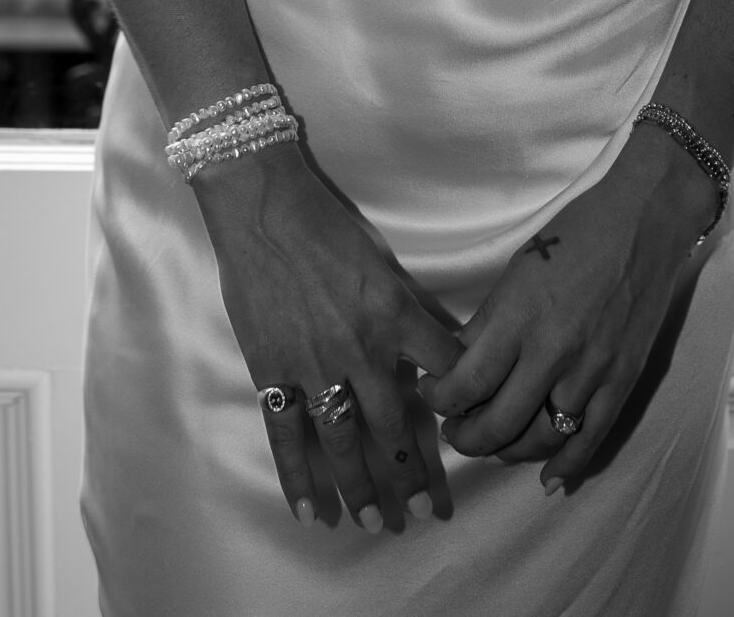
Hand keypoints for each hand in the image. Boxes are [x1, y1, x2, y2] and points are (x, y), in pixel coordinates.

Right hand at [193, 144, 462, 531]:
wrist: (264, 210)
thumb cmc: (329, 227)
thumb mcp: (384, 265)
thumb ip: (407, 311)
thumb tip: (431, 347)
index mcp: (397, 318)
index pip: (445, 373)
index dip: (462, 405)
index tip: (469, 435)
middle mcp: (362, 350)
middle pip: (395, 426)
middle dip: (411, 474)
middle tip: (423, 513)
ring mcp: (313, 365)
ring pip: (344, 441)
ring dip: (362, 487)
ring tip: (376, 522)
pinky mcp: (271, 370)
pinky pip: (286, 434)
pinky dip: (298, 476)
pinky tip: (312, 511)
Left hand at [419, 128, 717, 491]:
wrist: (644, 220)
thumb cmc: (573, 236)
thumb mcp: (514, 275)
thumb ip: (487, 327)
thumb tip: (461, 369)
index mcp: (517, 318)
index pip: (465, 384)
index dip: (440, 401)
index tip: (432, 395)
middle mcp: (552, 351)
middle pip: (498, 423)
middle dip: (466, 438)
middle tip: (455, 431)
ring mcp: (592, 369)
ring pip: (541, 438)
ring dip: (508, 452)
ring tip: (492, 445)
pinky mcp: (624, 378)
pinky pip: (592, 437)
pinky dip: (567, 464)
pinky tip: (547, 477)